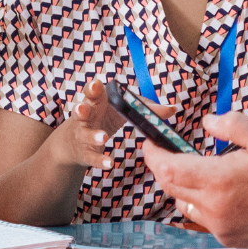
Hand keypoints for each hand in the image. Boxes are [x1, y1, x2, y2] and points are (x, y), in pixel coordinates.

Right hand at [46, 81, 170, 169]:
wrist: (74, 143)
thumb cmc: (103, 118)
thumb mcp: (120, 111)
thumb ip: (145, 108)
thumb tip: (173, 108)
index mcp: (96, 102)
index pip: (93, 92)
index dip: (93, 88)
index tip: (97, 85)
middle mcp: (86, 116)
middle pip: (81, 109)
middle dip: (82, 107)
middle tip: (84, 107)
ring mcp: (82, 134)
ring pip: (84, 134)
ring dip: (93, 135)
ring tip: (103, 137)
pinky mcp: (84, 152)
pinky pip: (91, 156)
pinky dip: (100, 160)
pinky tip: (109, 163)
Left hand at [139, 111, 247, 246]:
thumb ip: (234, 125)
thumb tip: (209, 121)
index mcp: (219, 181)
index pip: (168, 168)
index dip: (153, 153)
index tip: (151, 141)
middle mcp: (214, 208)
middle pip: (170, 186)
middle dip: (164, 167)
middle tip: (169, 150)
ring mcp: (219, 226)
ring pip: (185, 203)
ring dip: (184, 186)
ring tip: (201, 171)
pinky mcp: (227, 237)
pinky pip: (203, 218)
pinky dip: (203, 202)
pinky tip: (222, 192)